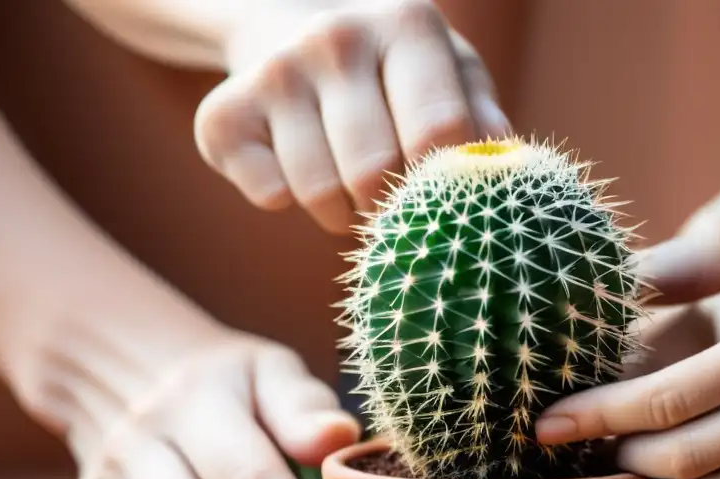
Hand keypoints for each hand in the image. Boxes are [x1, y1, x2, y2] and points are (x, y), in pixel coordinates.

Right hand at [195, 0, 509, 232]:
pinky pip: (269, 196)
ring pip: (321, 195)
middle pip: (375, 174)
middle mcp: (335, 36)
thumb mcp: (452, 77)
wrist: (292, 28)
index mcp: (407, 25)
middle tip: (390, 195)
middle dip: (389, 206)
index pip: (440, 134)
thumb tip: (498, 167)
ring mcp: (275, 72)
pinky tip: (296, 166)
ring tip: (347, 182)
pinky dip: (289, 202)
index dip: (444, 185)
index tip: (441, 190)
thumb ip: (483, 120)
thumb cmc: (398, 72)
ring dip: (342, 212)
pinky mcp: (222, 114)